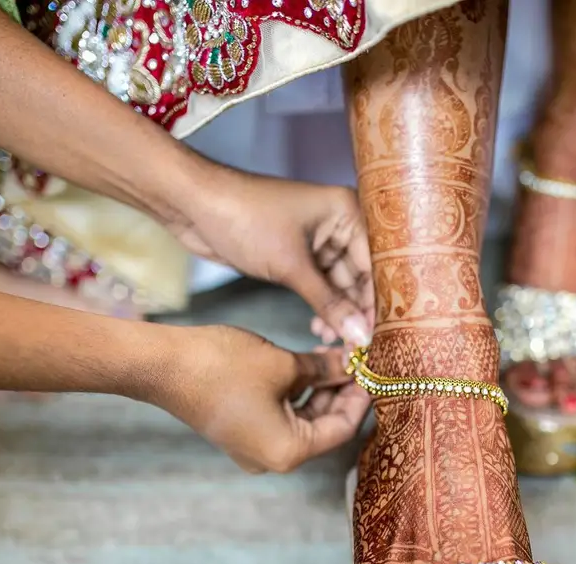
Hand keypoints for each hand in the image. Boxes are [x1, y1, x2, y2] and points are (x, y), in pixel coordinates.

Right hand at [150, 324, 369, 473]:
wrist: (162, 364)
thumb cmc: (221, 366)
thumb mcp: (283, 364)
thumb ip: (323, 368)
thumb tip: (351, 363)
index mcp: (288, 452)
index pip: (342, 428)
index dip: (361, 396)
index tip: (374, 369)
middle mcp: (272, 459)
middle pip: (324, 427)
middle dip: (342, 392)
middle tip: (359, 360)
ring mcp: (255, 447)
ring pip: (303, 420)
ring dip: (321, 390)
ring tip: (337, 357)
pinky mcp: (242, 432)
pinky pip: (282, 416)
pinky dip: (298, 394)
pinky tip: (310, 365)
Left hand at [171, 162, 374, 348]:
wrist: (194, 205)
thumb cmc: (245, 218)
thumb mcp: (291, 266)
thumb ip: (329, 304)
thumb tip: (360, 336)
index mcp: (347, 211)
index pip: (378, 263)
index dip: (379, 301)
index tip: (381, 335)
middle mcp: (339, 224)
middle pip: (363, 276)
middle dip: (359, 311)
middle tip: (359, 347)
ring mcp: (319, 241)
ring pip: (342, 286)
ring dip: (339, 314)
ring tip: (335, 342)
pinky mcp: (299, 256)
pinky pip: (322, 287)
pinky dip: (322, 308)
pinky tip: (320, 329)